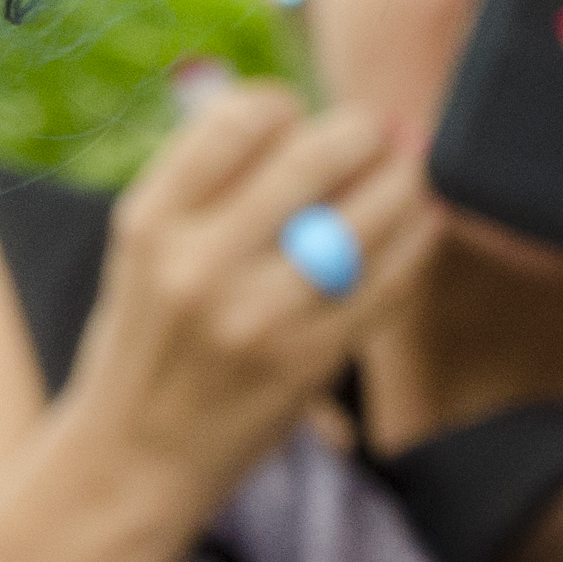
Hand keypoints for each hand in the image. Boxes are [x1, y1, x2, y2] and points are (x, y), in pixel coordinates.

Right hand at [45, 76, 436, 514]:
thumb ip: (208, 185)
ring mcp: (256, 317)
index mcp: (150, 221)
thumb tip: (308, 116)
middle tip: (384, 129)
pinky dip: (416, 243)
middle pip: (311, 160)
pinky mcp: (305, 362)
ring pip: (362, 220)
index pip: (237, 122)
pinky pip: (385, 284)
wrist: (136, 457)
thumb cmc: (149, 337)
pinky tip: (426, 222)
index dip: (284, 104)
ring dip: (406, 180)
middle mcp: (198, 264)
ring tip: (416, 168)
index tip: (302, 115)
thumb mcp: (144, 250)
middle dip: (364, 132)